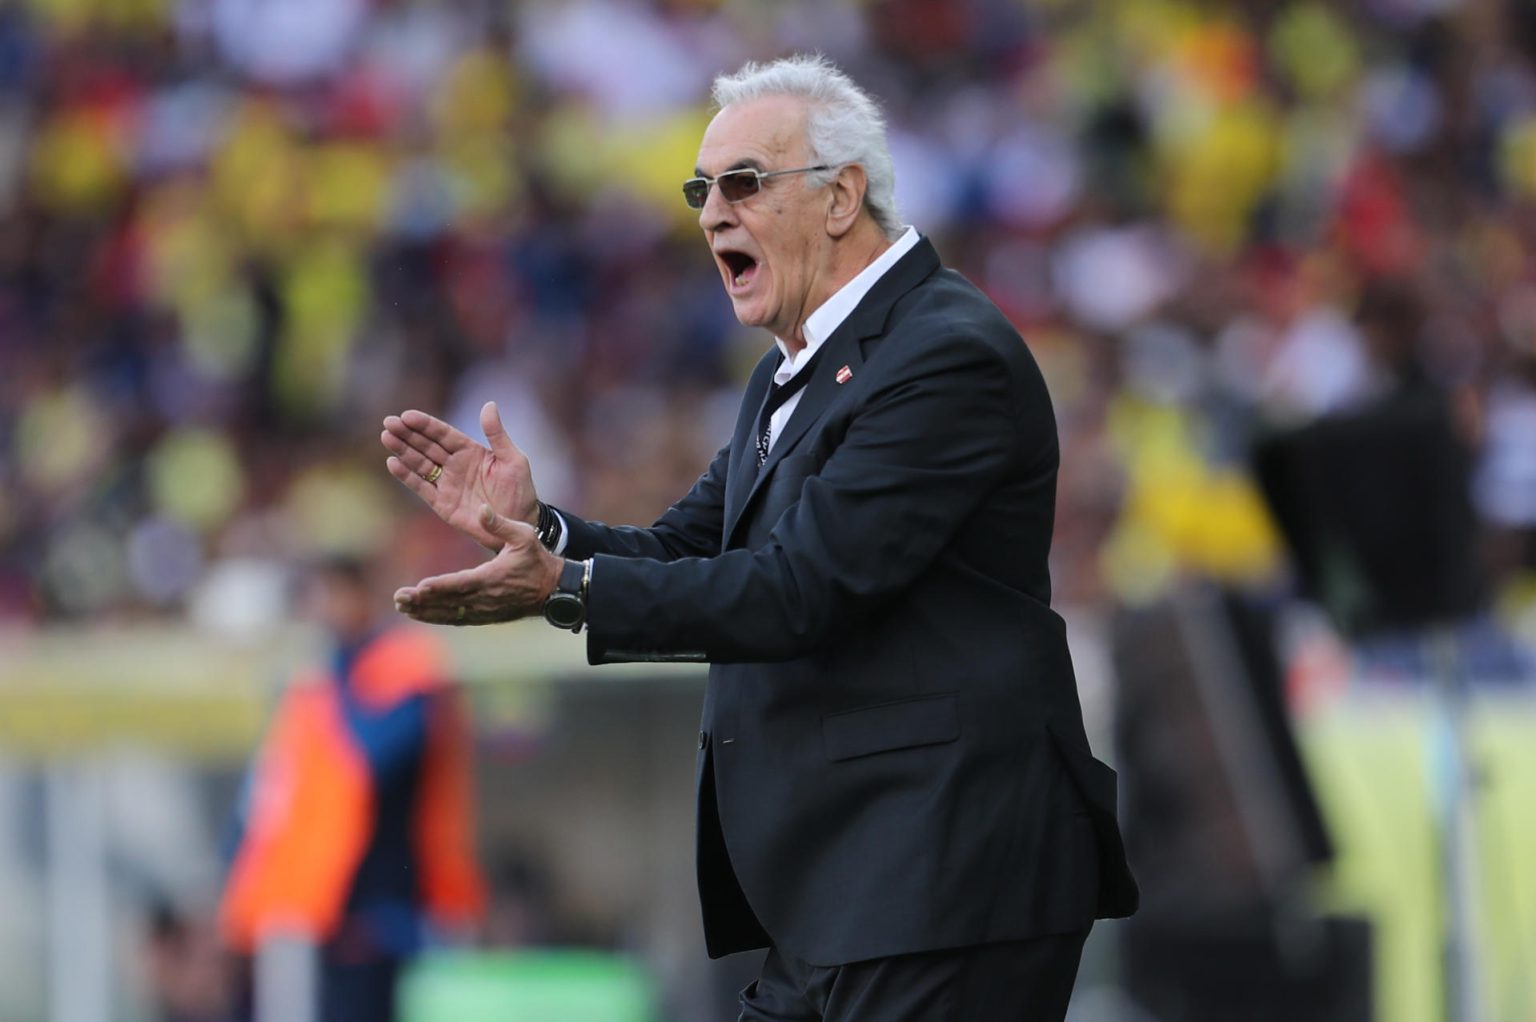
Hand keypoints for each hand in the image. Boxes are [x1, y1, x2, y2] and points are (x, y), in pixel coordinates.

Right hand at [382, 401, 538, 550]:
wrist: (519, 524)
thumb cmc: (519, 491)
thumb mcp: (513, 460)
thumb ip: (497, 434)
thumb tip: (489, 404)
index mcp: (470, 451)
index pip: (443, 434)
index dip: (425, 425)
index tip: (407, 415)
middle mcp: (455, 465)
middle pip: (426, 445)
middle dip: (407, 434)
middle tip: (389, 422)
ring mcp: (447, 484)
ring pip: (420, 463)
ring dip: (403, 451)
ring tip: (386, 437)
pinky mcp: (442, 503)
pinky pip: (421, 487)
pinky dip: (406, 476)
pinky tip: (392, 463)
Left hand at [394, 506, 562, 625]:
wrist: (553, 590)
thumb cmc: (537, 559)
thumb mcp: (524, 535)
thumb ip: (500, 523)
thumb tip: (482, 508)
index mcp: (493, 577)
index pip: (462, 583)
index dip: (441, 586)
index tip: (420, 587)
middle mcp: (485, 598)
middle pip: (449, 602)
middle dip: (422, 601)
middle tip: (399, 598)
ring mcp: (484, 610)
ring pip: (449, 613)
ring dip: (425, 612)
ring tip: (402, 607)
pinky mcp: (485, 616)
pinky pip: (457, 619)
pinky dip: (437, 617)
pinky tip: (420, 614)